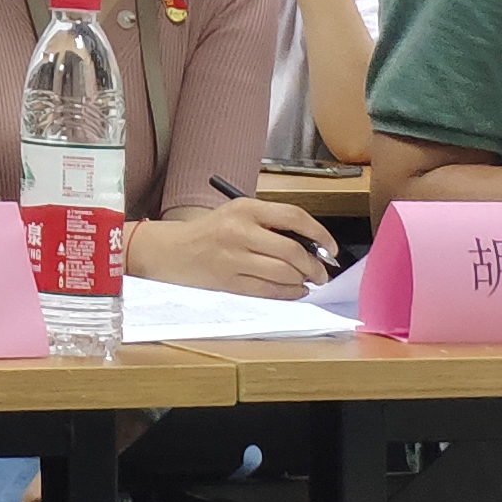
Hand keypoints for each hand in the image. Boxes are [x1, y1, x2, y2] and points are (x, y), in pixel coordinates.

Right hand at [130, 193, 338, 298]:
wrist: (171, 251)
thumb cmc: (208, 232)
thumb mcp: (237, 214)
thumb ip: (270, 223)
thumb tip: (310, 243)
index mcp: (245, 208)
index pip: (294, 217)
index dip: (319, 234)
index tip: (330, 247)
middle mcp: (240, 231)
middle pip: (292, 251)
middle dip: (314, 265)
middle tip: (322, 271)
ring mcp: (233, 258)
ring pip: (283, 273)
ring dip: (303, 280)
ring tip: (308, 281)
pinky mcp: (229, 282)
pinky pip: (268, 290)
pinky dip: (288, 293)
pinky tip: (294, 290)